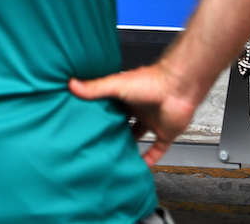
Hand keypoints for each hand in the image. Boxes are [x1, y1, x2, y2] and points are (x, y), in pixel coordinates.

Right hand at [68, 63, 198, 165]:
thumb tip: (72, 84)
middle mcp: (140, 109)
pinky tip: (140, 167)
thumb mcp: (116, 85)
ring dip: (130, 144)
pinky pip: (157, 150)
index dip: (100, 113)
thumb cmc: (150, 81)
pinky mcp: (165, 133)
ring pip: (139, 136)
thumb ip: (95, 88)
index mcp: (127, 96)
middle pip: (124, 122)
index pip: (111, 106)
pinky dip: (150, 159)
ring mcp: (152, 121)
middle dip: (113, 130)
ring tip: (114, 154)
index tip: (87, 121)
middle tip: (98, 141)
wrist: (178, 88)